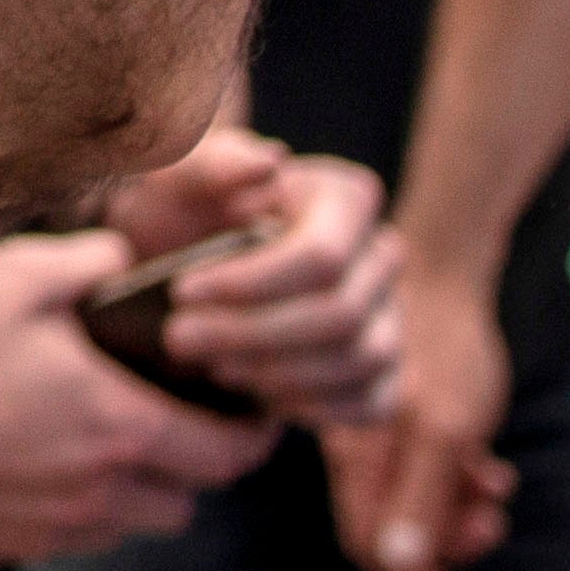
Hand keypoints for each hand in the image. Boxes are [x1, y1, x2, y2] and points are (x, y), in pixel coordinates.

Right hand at [0, 231, 278, 565]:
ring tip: (104, 435)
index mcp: (118, 427)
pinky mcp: (7, 546)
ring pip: (133, 524)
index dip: (255, 434)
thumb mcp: (11, 276)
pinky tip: (38, 456)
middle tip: (177, 414)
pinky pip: (72, 535)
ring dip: (139, 488)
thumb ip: (88, 264)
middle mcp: (99, 492)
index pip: (228, 454)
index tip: (255, 410)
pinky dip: (79, 504)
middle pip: (190, 500)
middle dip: (197, 462)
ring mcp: (53, 529)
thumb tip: (127, 261)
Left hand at [114, 134, 401, 428]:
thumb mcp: (179, 178)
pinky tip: (258, 395)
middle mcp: (381, 255)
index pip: (321, 257)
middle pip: (340, 314)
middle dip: (252, 334)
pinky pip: (373, 401)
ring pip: (359, 360)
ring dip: (278, 373)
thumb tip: (271, 163)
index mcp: (346, 197)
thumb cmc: (185, 211)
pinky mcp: (384, 368)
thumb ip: (214, 163)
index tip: (180, 292)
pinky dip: (316, 407)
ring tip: (212, 364)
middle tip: (179, 339)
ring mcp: (390, 313)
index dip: (250, 285)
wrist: (188, 261)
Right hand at [331, 263, 521, 570]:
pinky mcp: (407, 416)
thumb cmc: (442, 348)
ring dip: (458, 511)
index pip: (366, 543)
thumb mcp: (442, 431)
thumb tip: (401, 568)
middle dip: (444, 541)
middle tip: (490, 526)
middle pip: (392, 528)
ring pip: (415, 501)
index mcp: (357, 457)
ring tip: (495, 491)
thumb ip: (419, 498)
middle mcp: (361, 450)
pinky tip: (492, 468)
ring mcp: (383, 433)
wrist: (442, 272)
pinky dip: (462, 480)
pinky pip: (430, 470)